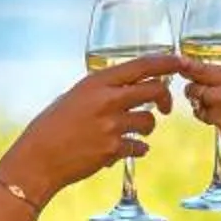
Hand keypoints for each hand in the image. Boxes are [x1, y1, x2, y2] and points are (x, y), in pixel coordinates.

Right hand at [0, 55, 176, 201]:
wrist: (38, 159)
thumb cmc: (52, 126)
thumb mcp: (74, 97)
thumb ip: (101, 92)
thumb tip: (129, 88)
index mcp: (96, 82)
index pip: (141, 65)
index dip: (167, 62)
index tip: (182, 61)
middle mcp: (106, 100)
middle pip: (155, 90)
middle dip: (166, 98)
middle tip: (165, 107)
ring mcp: (111, 126)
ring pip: (150, 121)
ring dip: (147, 128)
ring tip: (133, 133)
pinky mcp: (112, 150)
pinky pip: (140, 147)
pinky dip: (138, 149)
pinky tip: (127, 150)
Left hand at [179, 55, 220, 178]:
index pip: (204, 70)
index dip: (189, 67)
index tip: (180, 64)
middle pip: (195, 90)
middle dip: (195, 89)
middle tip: (201, 89)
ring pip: (200, 109)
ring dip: (204, 107)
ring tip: (220, 106)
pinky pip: (213, 125)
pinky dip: (219, 122)